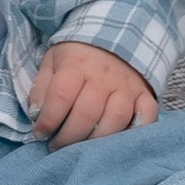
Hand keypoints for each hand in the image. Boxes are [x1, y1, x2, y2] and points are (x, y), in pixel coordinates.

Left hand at [30, 40, 158, 145]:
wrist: (115, 35)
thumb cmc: (78, 56)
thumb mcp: (53, 61)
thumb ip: (42, 87)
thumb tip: (37, 115)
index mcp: (77, 65)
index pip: (61, 95)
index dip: (48, 120)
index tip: (40, 134)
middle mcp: (104, 77)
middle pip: (87, 113)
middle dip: (68, 137)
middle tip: (58, 147)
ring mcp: (127, 87)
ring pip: (116, 119)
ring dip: (96, 140)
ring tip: (83, 149)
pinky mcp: (145, 95)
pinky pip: (147, 116)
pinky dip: (137, 131)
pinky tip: (121, 141)